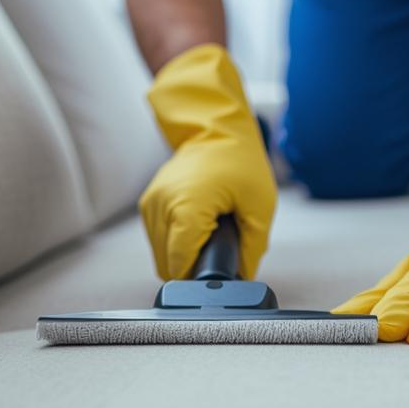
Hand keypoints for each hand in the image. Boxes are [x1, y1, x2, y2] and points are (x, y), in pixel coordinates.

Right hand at [139, 44, 275, 279]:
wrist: (217, 130)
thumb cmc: (240, 162)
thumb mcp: (260, 208)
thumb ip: (251, 249)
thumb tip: (242, 277)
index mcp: (186, 208)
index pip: (179, 265)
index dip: (200, 276)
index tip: (219, 268)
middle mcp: (161, 206)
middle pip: (167, 265)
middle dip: (192, 265)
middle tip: (219, 246)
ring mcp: (150, 204)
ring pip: (160, 256)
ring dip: (182, 254)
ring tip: (208, 233)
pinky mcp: (148, 203)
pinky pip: (157, 239)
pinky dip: (174, 242)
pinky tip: (196, 227)